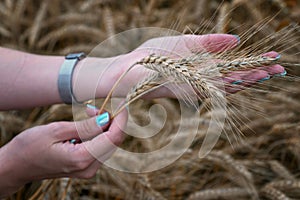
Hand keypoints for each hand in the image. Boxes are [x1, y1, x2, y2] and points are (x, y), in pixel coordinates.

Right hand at [0, 106, 126, 196]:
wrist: (16, 166)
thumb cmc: (30, 146)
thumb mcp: (56, 130)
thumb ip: (85, 126)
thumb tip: (107, 118)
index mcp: (81, 158)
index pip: (113, 137)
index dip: (121, 119)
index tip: (121, 102)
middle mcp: (89, 168)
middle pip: (113, 141)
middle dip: (111, 120)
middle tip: (94, 107)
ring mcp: (88, 170)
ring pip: (108, 144)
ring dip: (104, 126)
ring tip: (88, 113)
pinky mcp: (86, 167)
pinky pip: (100, 148)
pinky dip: (98, 134)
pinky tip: (87, 125)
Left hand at [123, 34, 285, 96]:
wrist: (130, 67)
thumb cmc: (154, 56)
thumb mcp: (186, 43)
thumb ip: (210, 42)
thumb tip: (236, 39)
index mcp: (202, 70)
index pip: (232, 68)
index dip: (251, 64)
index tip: (271, 58)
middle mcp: (200, 81)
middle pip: (233, 79)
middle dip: (255, 74)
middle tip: (279, 68)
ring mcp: (192, 87)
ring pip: (224, 86)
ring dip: (245, 79)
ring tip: (266, 72)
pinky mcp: (182, 90)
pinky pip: (206, 88)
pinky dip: (224, 84)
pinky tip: (241, 78)